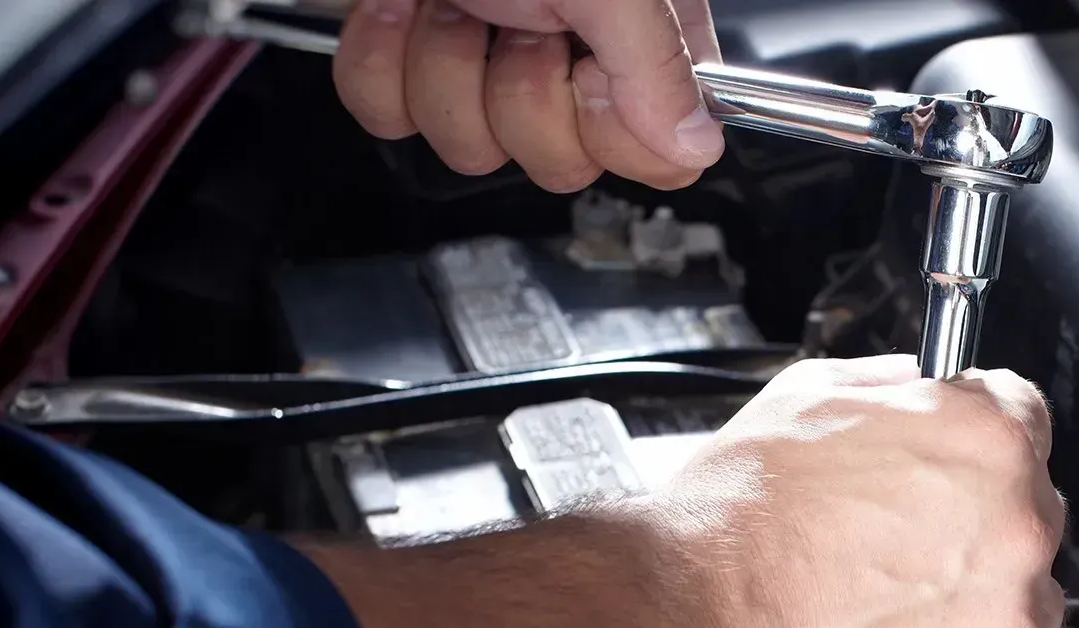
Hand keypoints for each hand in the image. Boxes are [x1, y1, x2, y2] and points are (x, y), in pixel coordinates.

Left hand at [333, 0, 723, 189]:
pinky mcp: (407, 57)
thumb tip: (696, 139)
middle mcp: (569, 49)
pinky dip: (382, 59)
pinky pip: (390, 117)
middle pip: (559, 161)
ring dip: (445, 64)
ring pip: (469, 147)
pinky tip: (401, 3)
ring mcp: (485, 56)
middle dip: (519, 92)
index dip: (615, 132)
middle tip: (519, 18)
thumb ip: (656, 59)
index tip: (591, 71)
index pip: (659, 149)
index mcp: (642, 30)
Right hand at [655, 354, 1065, 627]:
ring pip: (1026, 602)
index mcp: (986, 439)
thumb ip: (896, 386)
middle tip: (897, 548)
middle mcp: (1017, 525)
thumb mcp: (811, 395)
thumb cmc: (739, 519)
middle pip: (1030, 515)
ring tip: (891, 610)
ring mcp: (1010, 618)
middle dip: (976, 527)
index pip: (1026, 421)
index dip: (975, 446)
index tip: (952, 470)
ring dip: (978, 604)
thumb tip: (922, 389)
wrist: (696, 623)